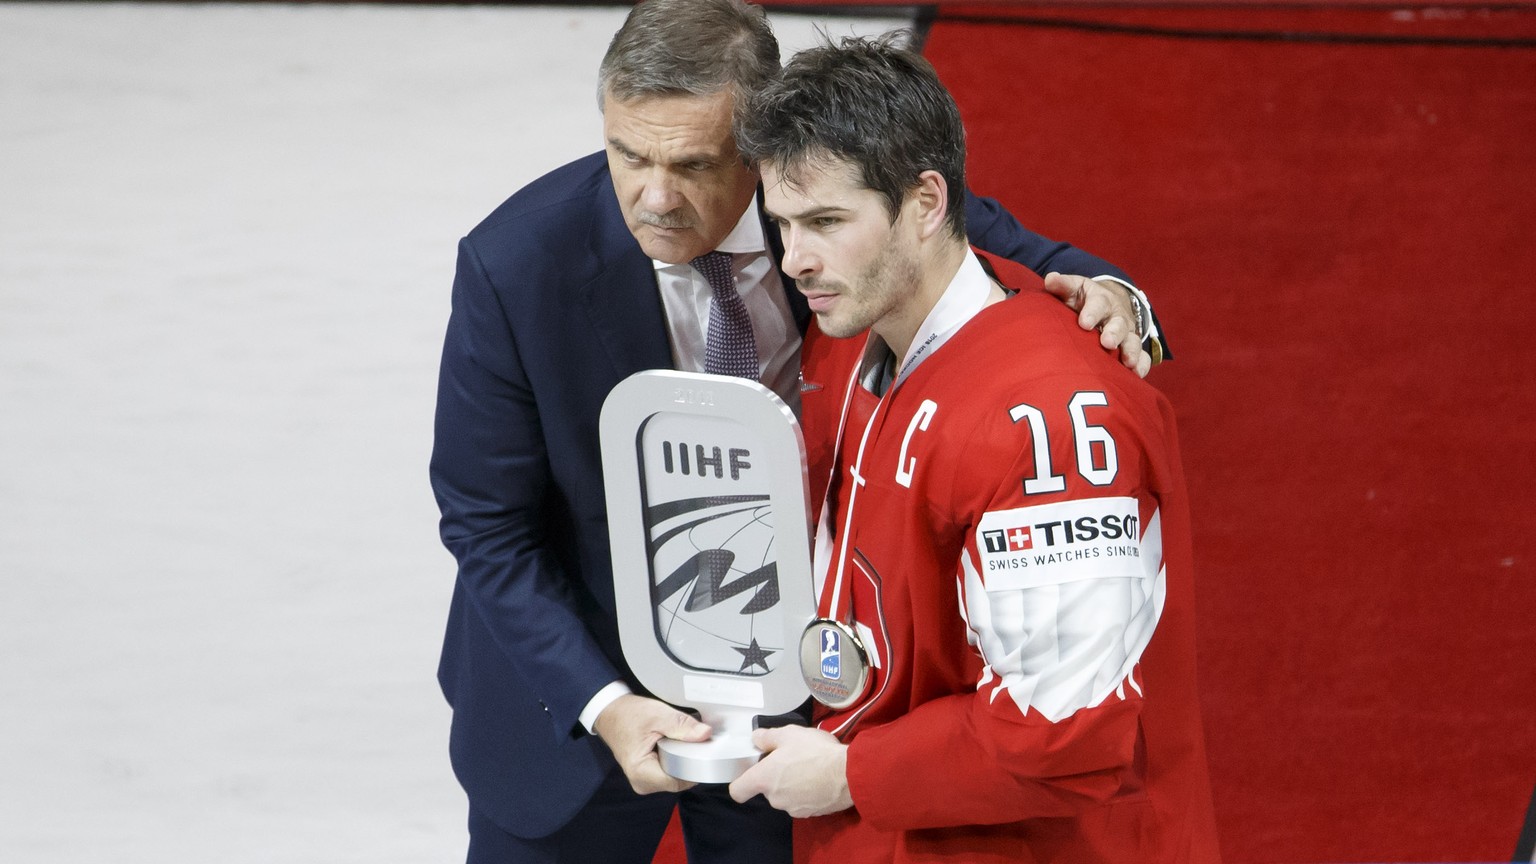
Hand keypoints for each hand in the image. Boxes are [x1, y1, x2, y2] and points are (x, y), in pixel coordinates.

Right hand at [593, 694, 711, 793]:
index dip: (693, 766)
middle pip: (679, 780)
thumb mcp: (658, 715)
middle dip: (688, 762)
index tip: (700, 750)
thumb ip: (682, 726)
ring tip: (675, 741)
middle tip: (688, 741)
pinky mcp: (647, 776)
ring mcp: (644, 781)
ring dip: (681, 761)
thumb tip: (705, 734)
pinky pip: (669, 773)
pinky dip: (674, 760)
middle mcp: (641, 782)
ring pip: (675, 777)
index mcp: (641, 772)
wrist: (611, 713)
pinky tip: (671, 746)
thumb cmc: (628, 715)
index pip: (679, 780)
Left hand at [728, 725, 852, 817]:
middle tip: (792, 759)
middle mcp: (774, 798)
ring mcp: (793, 808)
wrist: (849, 774)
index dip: (741, 782)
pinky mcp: (810, 813)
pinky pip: (802, 801)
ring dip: (793, 785)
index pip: (738, 791)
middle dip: (776, 777)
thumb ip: (768, 737)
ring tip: (810, 768)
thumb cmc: (815, 751)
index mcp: (764, 779)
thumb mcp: (790, 733)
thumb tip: (756, 738)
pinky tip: (820, 779)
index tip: (753, 771)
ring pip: (785, 795)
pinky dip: (807, 793)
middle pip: (767, 789)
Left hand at [1043, 272, 1151, 377]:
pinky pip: (1141, 357)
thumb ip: (1062, 286)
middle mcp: (1116, 316)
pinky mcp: (1132, 347)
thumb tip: (1050, 279)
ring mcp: (1127, 332)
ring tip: (1128, 363)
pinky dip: (1141, 365)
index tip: (1084, 323)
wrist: (1106, 303)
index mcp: (1100, 300)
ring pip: (1132, 341)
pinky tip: (1137, 375)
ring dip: (1131, 351)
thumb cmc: (1083, 299)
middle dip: (1114, 333)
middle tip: (1107, 343)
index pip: (1097, 303)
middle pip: (1118, 324)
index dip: (1092, 312)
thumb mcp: (1074, 288)